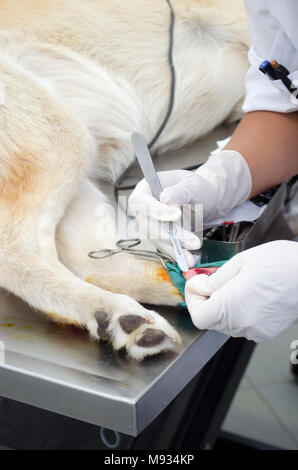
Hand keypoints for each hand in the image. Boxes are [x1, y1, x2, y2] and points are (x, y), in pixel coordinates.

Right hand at [128, 150, 250, 265]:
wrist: (203, 200)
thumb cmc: (194, 187)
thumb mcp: (190, 184)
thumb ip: (178, 191)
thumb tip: (165, 199)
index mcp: (145, 189)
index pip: (141, 202)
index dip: (156, 210)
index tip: (177, 215)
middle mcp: (143, 210)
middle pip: (148, 225)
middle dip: (169, 235)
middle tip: (193, 241)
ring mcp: (150, 225)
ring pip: (157, 240)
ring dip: (175, 248)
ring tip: (193, 254)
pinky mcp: (161, 238)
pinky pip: (166, 247)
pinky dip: (177, 254)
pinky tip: (189, 259)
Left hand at [185, 240, 297, 340]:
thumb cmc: (281, 263)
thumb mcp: (241, 262)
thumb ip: (215, 279)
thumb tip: (198, 286)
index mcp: (232, 306)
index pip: (198, 316)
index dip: (193, 300)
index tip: (197, 285)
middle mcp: (242, 324)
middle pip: (211, 321)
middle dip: (206, 301)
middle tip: (210, 281)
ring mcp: (256, 330)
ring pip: (225, 324)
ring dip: (221, 307)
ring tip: (232, 285)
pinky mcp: (266, 332)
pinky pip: (242, 325)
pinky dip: (237, 313)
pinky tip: (246, 294)